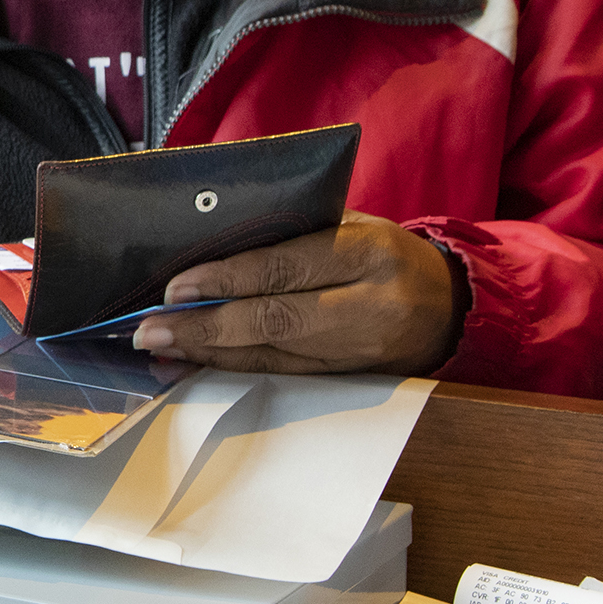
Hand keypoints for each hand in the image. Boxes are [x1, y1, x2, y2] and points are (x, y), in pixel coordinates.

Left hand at [132, 212, 464, 375]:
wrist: (452, 306)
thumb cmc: (384, 254)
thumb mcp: (350, 225)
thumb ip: (290, 231)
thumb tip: (206, 242)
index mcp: (366, 252)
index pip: (285, 268)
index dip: (226, 280)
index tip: (176, 288)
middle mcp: (368, 305)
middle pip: (275, 321)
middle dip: (204, 328)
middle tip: (150, 328)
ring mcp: (362, 350)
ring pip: (274, 357)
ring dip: (209, 355)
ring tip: (159, 347)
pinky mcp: (351, 378)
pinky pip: (283, 375)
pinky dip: (233, 369)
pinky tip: (195, 364)